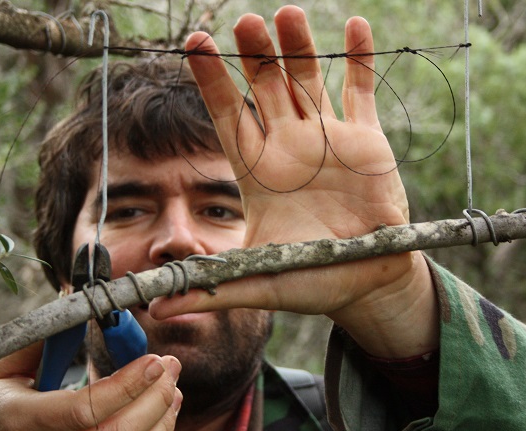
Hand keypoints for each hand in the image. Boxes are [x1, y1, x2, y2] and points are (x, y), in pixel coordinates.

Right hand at [0, 342, 181, 430]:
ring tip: (172, 392)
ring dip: (162, 425)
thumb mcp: (7, 370)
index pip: (83, 409)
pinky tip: (160, 422)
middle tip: (171, 368)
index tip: (154, 361)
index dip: (126, 385)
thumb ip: (45, 339)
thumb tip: (82, 302)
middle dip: (154, 400)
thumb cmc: (0, 407)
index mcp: (17, 422)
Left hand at [150, 6, 437, 357]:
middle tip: (244, 23)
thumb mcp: (258, 283)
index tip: (193, 43)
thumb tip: (157, 305)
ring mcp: (328, 139)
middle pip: (266, 88)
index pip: (228, 116)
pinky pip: (362, 93)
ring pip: (309, 81)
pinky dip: (360, 61)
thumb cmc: (311, 280)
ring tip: (287, 14)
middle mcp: (289, 147)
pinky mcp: (368, 142)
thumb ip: (212, 288)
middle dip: (254, 56)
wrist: (365, 282)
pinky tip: (357, 26)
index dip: (210, 80)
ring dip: (300, 48)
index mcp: (258, 172)